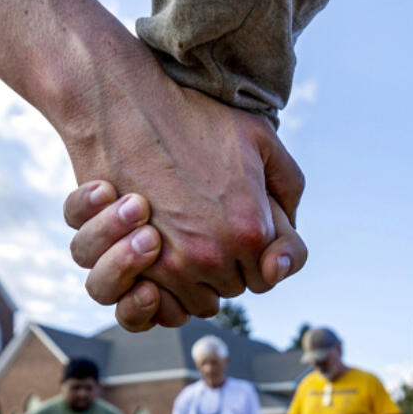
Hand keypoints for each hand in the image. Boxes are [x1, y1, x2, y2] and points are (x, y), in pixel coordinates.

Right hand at [62, 58, 307, 320]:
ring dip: (191, 282)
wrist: (123, 107)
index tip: (242, 231)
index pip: (268, 276)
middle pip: (230, 291)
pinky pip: (150, 306)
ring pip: (192, 303)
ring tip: (184, 245)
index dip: (258, 258)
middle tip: (211, 232)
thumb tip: (289, 231)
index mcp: (251, 230)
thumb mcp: (262, 139)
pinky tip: (156, 268)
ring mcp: (168, 264)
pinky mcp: (127, 264)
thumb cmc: (192, 118)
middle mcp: (212, 255)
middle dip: (227, 268)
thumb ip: (288, 187)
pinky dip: (156, 295)